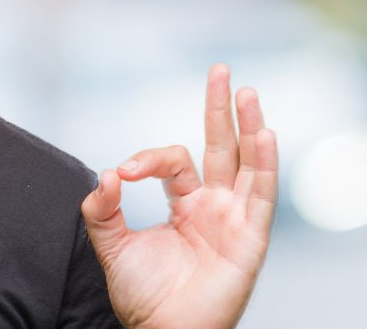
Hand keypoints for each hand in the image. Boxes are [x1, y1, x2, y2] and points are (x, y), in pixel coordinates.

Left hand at [81, 63, 277, 328]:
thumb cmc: (142, 296)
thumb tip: (105, 173)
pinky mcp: (249, 239)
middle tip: (220, 71)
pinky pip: (261, 196)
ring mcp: (234, 220)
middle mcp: (214, 206)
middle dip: (220, 109)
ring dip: (249, 127)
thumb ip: (102, 209)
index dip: (147, 159)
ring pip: (247, 164)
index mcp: (185, 204)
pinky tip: (262, 133)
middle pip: (222, 147)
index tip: (122, 173)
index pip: (173, 161)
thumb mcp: (112, 245)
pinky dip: (264, 165)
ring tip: (246, 92)